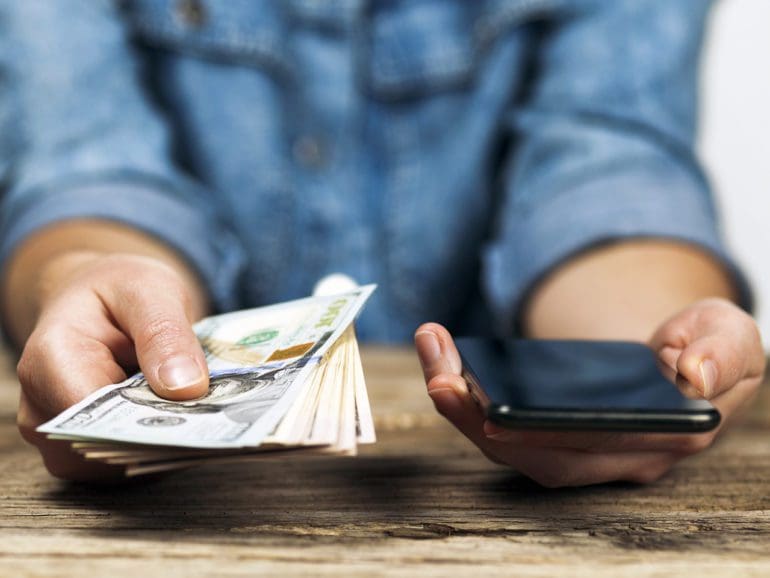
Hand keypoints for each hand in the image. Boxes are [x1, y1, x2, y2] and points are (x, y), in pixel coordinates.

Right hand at [16, 252, 209, 480]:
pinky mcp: (89, 451)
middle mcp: (43, 410)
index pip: (93, 413)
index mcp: (50, 361)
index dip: (147, 417)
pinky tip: (191, 420)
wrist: (103, 301)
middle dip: (164, 433)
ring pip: (120, 463)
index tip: (201, 410)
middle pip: (105, 446)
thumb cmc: (120, 291)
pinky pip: (128, 462)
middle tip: (218, 412)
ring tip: (206, 411)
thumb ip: (164, 333)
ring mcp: (62, 438)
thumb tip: (185, 388)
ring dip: (168, 442)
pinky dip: (163, 445)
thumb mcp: (148, 291)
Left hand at [414, 298, 764, 486]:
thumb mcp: (732, 338)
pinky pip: (504, 422)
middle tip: (440, 378)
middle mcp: (613, 457)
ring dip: (463, 406)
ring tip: (432, 353)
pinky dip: (469, 394)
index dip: (546, 437)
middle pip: (537, 453)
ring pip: (511, 442)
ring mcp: (581, 447)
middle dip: (481, 422)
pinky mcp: (554, 428)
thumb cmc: (709, 347)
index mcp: (661, 438)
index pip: (598, 448)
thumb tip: (695, 376)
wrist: (686, 355)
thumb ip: (723, 355)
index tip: (496, 416)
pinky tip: (442, 355)